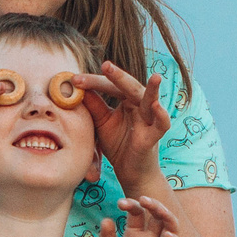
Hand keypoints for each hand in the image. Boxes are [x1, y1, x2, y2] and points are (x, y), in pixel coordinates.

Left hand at [76, 60, 170, 186]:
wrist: (130, 172)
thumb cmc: (118, 144)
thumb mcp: (102, 123)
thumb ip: (93, 106)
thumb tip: (77, 88)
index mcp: (126, 101)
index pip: (110, 86)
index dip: (93, 82)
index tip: (74, 79)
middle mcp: (140, 106)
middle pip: (129, 87)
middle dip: (118, 77)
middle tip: (105, 65)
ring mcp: (148, 120)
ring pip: (151, 101)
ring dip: (153, 89)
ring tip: (155, 77)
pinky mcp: (153, 137)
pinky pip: (161, 125)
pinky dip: (161, 115)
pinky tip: (156, 106)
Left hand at [97, 196, 183, 236]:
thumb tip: (105, 219)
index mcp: (135, 235)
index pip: (137, 213)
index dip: (132, 205)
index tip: (120, 203)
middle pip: (157, 215)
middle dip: (152, 204)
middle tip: (142, 199)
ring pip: (171, 226)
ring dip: (167, 215)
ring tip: (157, 208)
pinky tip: (167, 235)